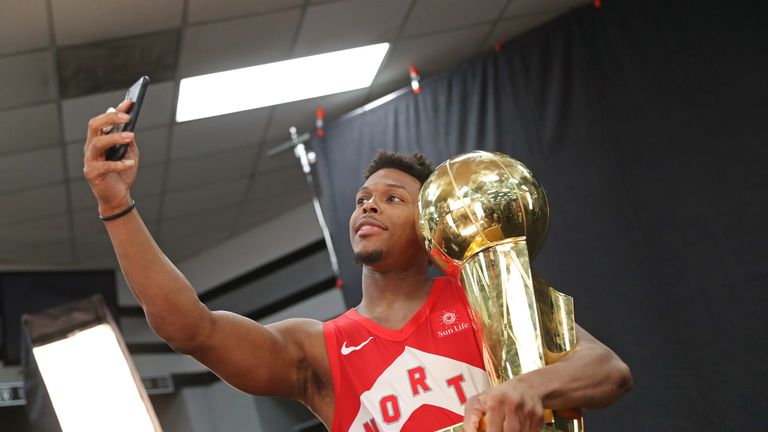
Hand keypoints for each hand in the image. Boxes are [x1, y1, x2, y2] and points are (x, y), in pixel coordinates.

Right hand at [83, 99, 138, 214]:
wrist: (118, 196)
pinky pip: (105, 166)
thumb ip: (128, 139)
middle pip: (94, 126)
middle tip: (127, 117)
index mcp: (99, 140)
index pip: (104, 120)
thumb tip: (130, 122)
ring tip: (130, 136)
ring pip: (97, 143)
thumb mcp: (129, 153)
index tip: (129, 102)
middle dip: (110, 118)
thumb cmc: (123, 174)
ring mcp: (90, 160)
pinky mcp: (92, 173)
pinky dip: (119, 163)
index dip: (116, 110)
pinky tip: (130, 163)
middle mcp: (91, 147)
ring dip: (114, 138)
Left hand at [464, 378, 544, 431]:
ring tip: (507, 427)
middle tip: (499, 430)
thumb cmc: (499, 396)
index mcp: (496, 400)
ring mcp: (528, 410)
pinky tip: (519, 427)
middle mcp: (513, 404)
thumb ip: (471, 418)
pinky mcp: (539, 417)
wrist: (527, 387)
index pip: (494, 430)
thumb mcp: (480, 401)